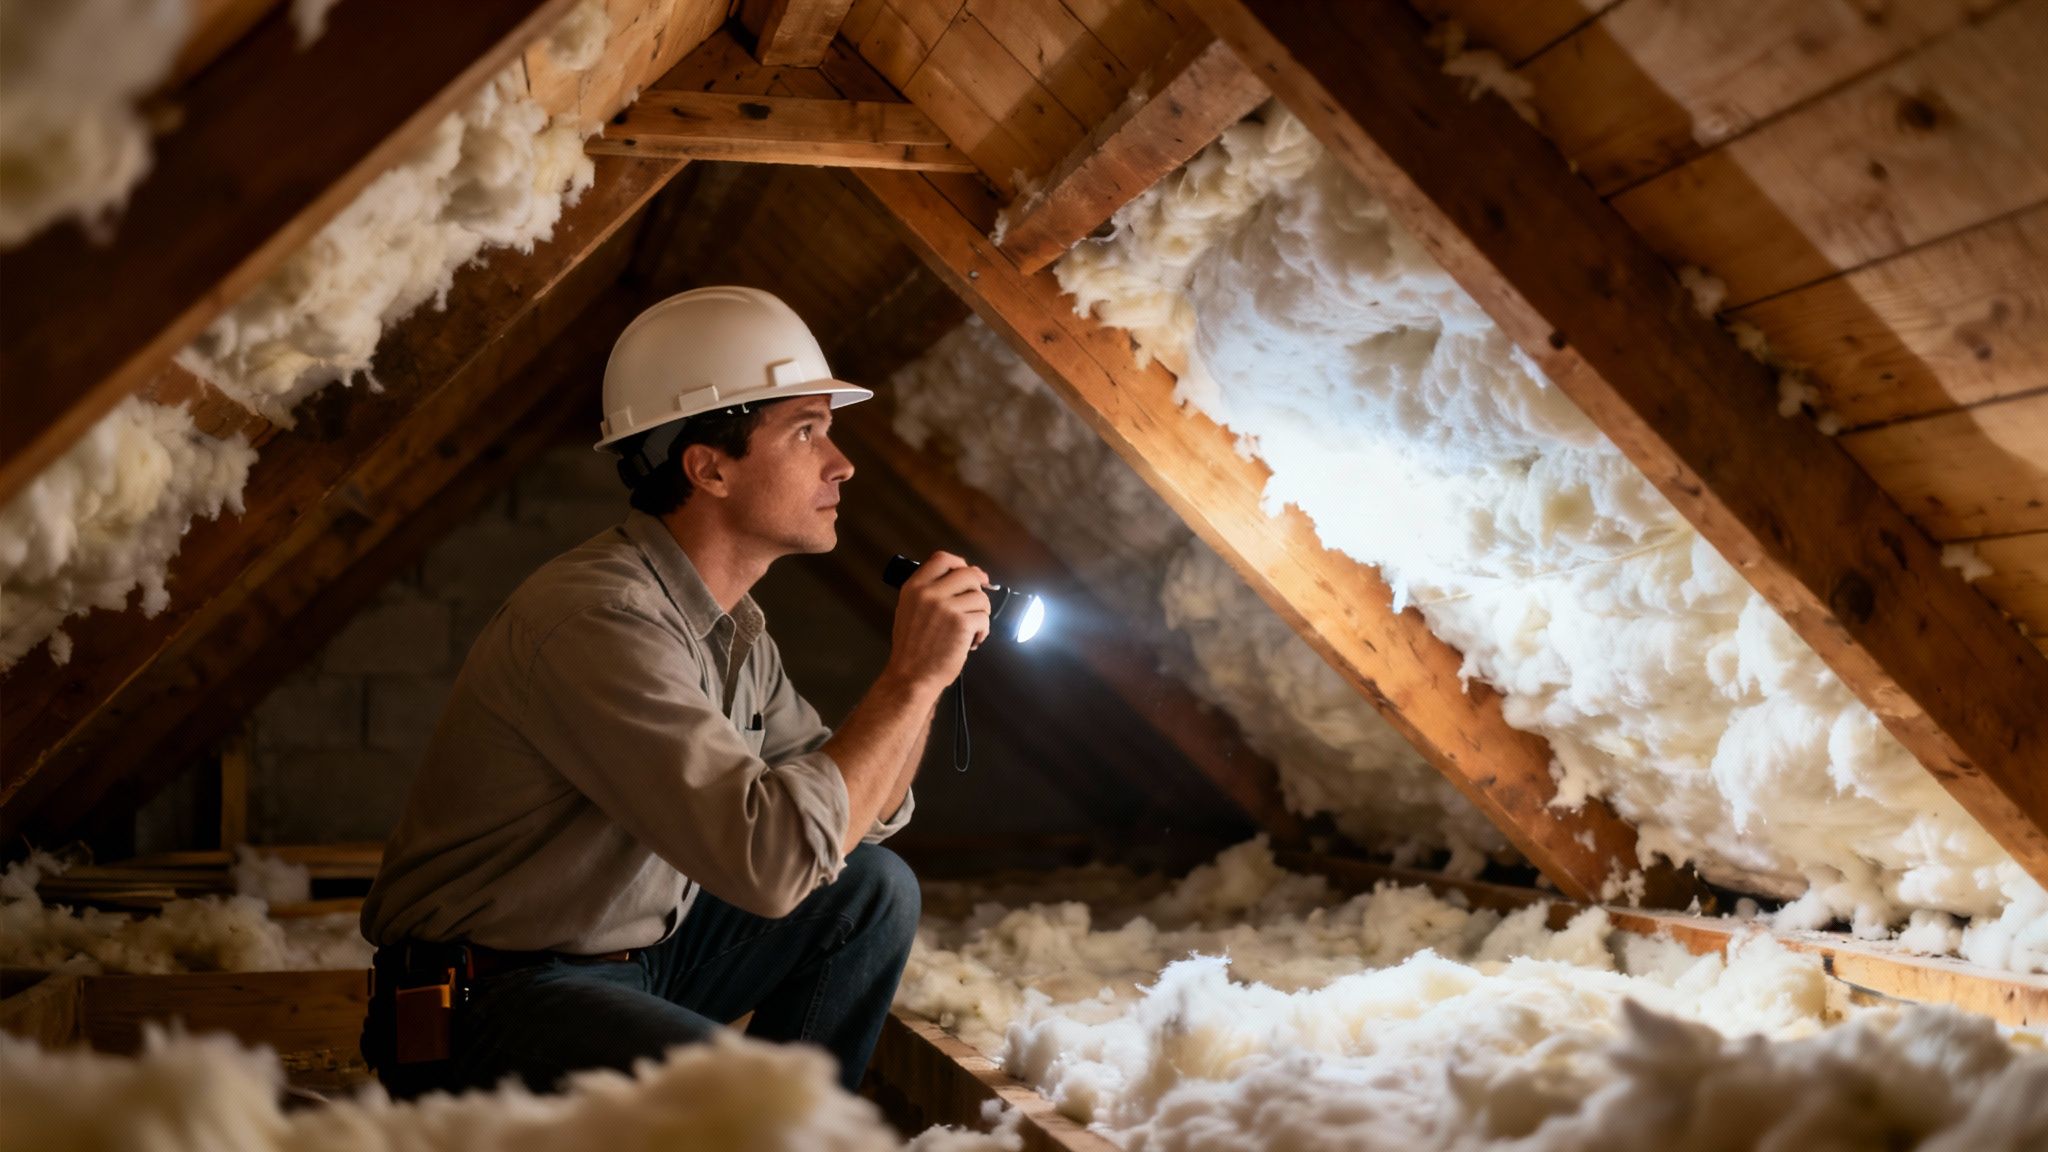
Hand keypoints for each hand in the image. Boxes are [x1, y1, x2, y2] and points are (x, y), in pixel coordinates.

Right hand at [884, 551, 989, 692]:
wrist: (911, 676)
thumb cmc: (911, 648)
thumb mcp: (909, 610)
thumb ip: (929, 592)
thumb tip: (962, 577)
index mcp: (914, 587)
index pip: (942, 559)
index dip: (960, 564)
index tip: (970, 574)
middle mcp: (929, 593)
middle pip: (968, 574)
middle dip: (978, 588)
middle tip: (977, 603)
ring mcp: (947, 607)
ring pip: (981, 598)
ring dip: (981, 614)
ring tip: (972, 629)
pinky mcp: (962, 623)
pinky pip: (984, 618)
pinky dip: (983, 631)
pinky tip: (973, 641)